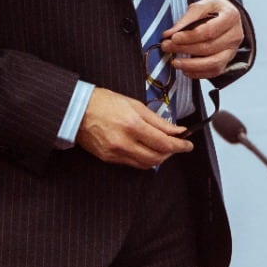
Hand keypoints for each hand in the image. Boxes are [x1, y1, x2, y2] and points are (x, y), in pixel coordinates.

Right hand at [76, 87, 192, 168]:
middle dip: (171, 153)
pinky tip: (148, 150)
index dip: (180, 145)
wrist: (77, 110)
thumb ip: (158, 121)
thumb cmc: (105, 103)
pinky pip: (133, 164)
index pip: (163, 142)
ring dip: (159, 158)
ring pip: (146, 164)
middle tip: (177, 145)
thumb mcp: (135, 105)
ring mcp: (115, 153)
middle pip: (157, 157)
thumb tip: (177, 130)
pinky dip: (144, 160)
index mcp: (132, 125)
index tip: (188, 144)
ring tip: (163, 148)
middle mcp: (124, 142)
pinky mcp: (108, 159)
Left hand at [162, 0, 243, 78]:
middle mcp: (235, 35)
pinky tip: (185, 69)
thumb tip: (169, 34)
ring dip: (191, 65)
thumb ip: (186, 20)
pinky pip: (214, 72)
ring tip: (175, 62)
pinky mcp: (227, 61)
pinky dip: (198, 73)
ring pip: (213, 63)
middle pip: (209, 47)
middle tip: (168, 47)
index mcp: (231, 17)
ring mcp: (232, 50)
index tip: (173, 38)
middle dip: (185, 49)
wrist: (226, 15)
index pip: (209, 31)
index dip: (189, 37)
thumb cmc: (214, 10)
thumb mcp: (201, 6)